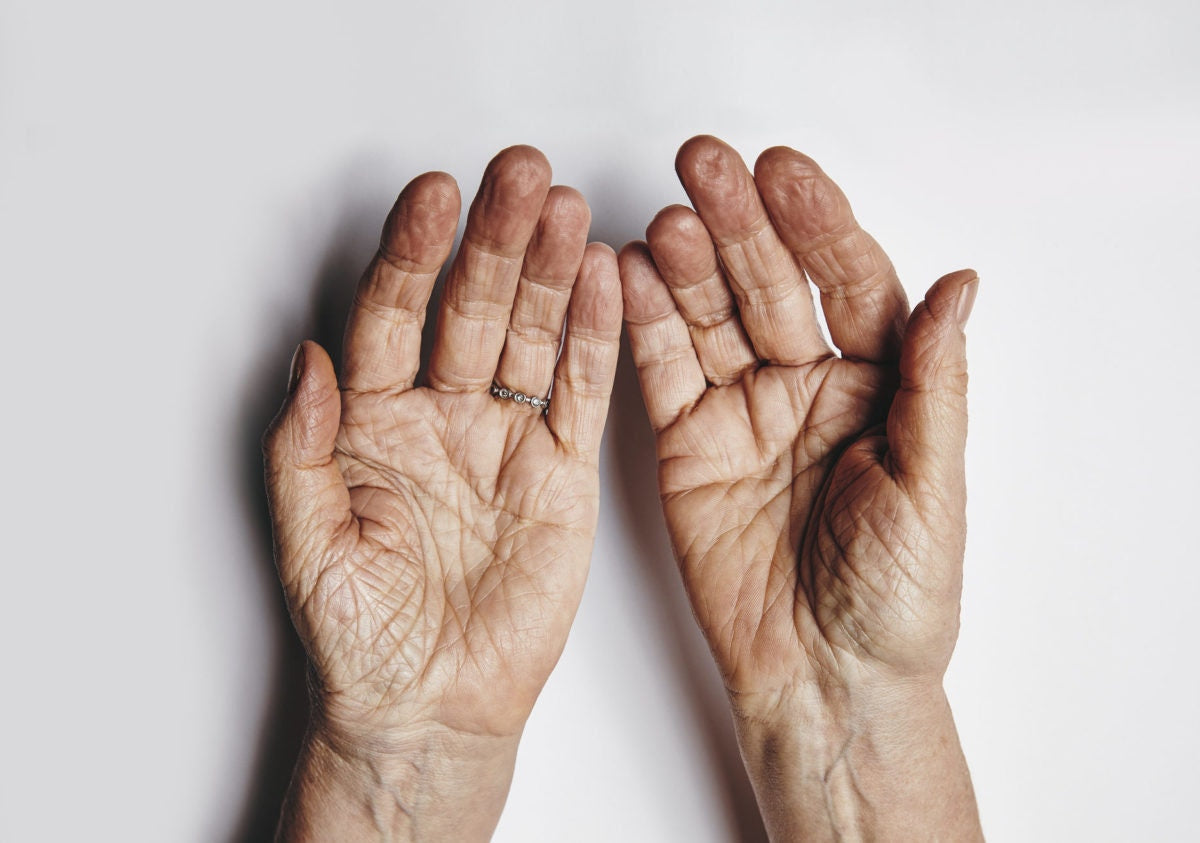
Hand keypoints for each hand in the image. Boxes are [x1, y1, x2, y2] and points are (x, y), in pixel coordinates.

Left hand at [264, 146, 620, 839]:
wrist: (431, 707)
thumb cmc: (362, 636)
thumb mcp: (310, 543)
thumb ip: (304, 449)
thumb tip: (306, 359)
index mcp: (373, 422)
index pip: (392, 314)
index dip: (413, 254)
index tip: (433, 198)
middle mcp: (442, 415)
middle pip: (470, 307)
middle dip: (494, 240)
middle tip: (518, 177)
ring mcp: (506, 439)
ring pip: (532, 335)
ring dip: (550, 271)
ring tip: (566, 209)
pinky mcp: (564, 473)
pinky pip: (581, 394)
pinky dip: (596, 338)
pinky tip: (604, 281)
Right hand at [619, 136, 980, 838]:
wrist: (824, 684)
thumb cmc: (896, 602)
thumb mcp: (932, 489)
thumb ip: (936, 385)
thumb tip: (960, 286)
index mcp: (878, 386)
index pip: (849, 281)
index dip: (817, 225)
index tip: (784, 175)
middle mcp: (807, 386)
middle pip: (770, 283)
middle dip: (739, 224)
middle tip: (706, 168)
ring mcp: (742, 411)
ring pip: (709, 316)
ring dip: (684, 264)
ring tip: (664, 222)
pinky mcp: (684, 445)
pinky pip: (660, 372)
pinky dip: (640, 325)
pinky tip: (624, 277)